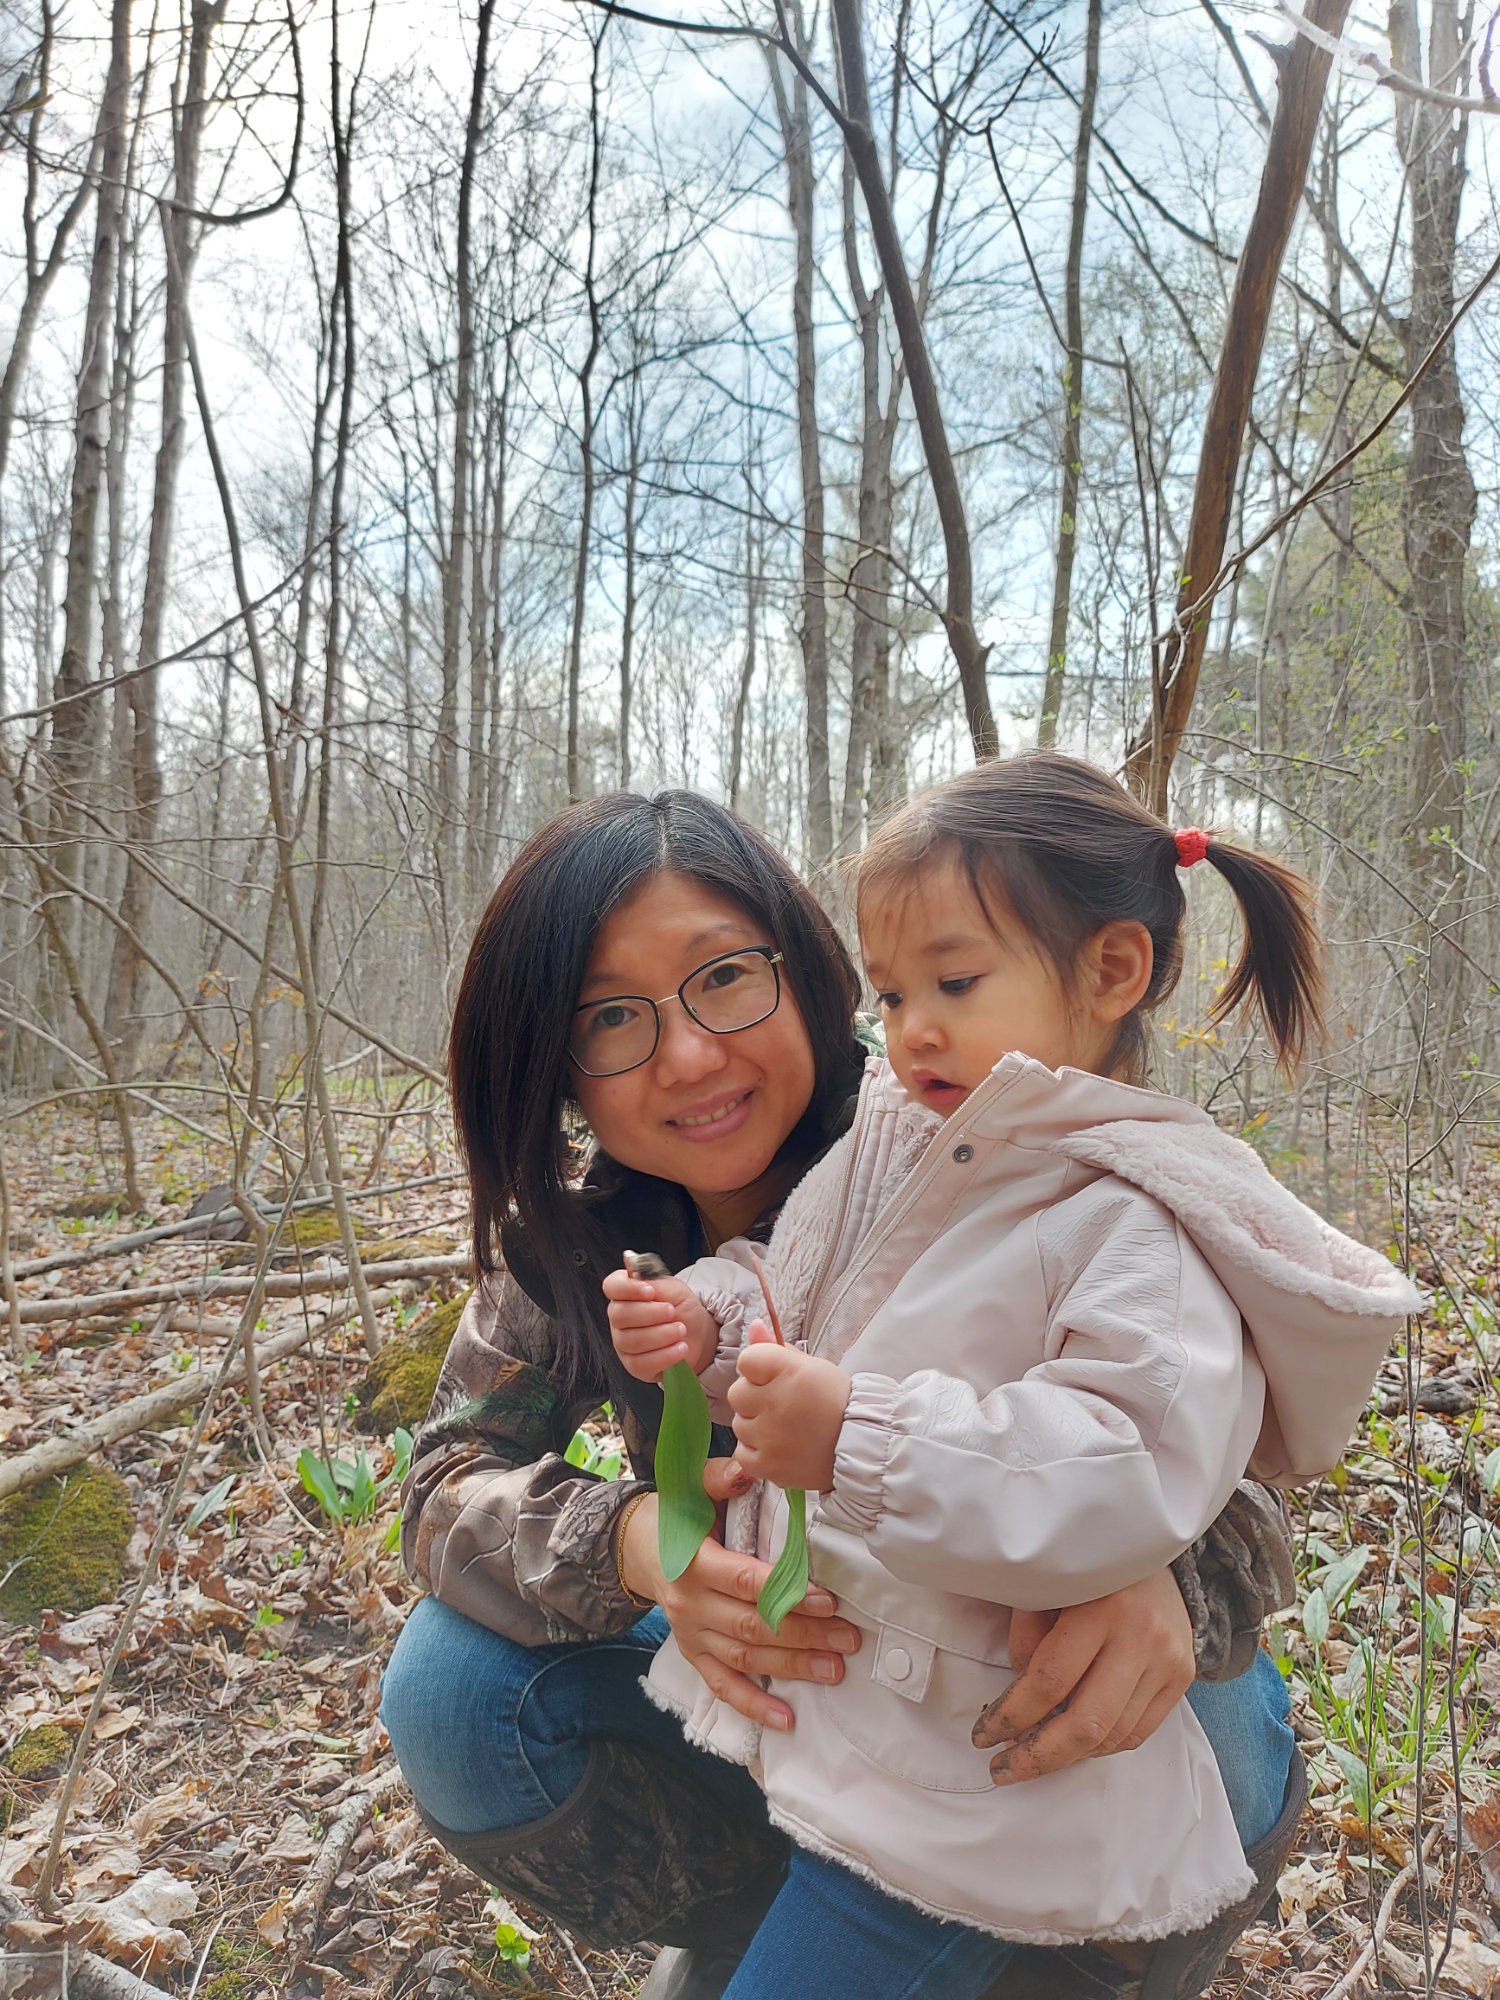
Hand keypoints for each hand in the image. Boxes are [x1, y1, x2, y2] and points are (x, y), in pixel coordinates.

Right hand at [604, 1266, 717, 1380]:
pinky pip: (642, 1363)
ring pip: (631, 1340)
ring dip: (662, 1334)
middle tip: (672, 1312)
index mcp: (626, 1294)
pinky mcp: (634, 1366)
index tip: (650, 1291)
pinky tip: (679, 1348)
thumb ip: (654, 1281)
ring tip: (681, 1330)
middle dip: (651, 1313)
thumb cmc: (682, 1309)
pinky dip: (665, 1355)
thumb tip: (633, 1270)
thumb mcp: (673, 1288)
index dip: (628, 1289)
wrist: (698, 1333)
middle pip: (620, 1315)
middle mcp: (620, 1319)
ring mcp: (624, 1344)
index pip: (612, 1286)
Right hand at [619, 1457, 861, 1731]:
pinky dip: (754, 1705)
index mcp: (694, 1562)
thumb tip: (750, 1467)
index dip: (787, 1594)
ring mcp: (691, 1635)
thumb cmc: (679, 1514)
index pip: (746, 1583)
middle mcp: (691, 1604)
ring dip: (792, 1667)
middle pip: (753, 1625)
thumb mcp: (692, 1488)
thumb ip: (721, 1478)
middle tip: (848, 1639)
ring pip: (746, 1656)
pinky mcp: (694, 1655)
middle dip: (805, 1634)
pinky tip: (787, 1719)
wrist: (639, 1547)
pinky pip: (723, 1686)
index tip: (829, 1601)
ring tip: (834, 1670)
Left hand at [728, 1326, 849, 1491]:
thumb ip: (776, 1347)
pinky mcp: (768, 1465)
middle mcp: (777, 1403)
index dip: (757, 1368)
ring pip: (739, 1424)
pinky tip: (778, 1447)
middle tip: (781, 1405)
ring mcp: (770, 1437)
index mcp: (791, 1372)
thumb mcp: (812, 1367)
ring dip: (756, 1425)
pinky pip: (741, 1452)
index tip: (772, 1377)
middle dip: (755, 1398)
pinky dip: (756, 1451)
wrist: (860, 1447)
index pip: (746, 1360)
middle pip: (737, 1393)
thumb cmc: (835, 1402)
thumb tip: (754, 1325)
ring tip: (785, 1429)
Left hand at [971, 1569, 1195, 1783]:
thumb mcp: (1047, 1587)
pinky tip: (1073, 1743)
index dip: (1010, 1717)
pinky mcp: (1182, 1676)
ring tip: (1034, 1755)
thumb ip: (1028, 1640)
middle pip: (1086, 1723)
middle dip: (1038, 1756)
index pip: (1049, 1682)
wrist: (1154, 1551)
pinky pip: (1137, 1733)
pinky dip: (1101, 1746)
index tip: (983, 1735)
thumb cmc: (1088, 1571)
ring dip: (1068, 1755)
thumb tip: (1016, 1703)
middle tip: (1004, 1768)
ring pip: (1112, 1735)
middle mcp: (1140, 1636)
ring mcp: (1167, 1660)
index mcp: (1100, 1607)